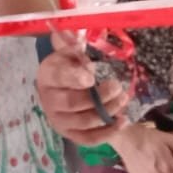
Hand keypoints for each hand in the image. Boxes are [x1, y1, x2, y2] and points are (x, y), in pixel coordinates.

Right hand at [37, 30, 128, 144]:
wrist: (64, 91)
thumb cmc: (72, 68)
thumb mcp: (72, 52)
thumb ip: (76, 43)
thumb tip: (85, 33)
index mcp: (48, 74)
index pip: (59, 77)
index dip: (75, 78)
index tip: (92, 76)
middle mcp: (48, 99)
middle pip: (73, 102)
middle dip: (100, 96)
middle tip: (118, 86)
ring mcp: (58, 119)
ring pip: (84, 121)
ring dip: (108, 111)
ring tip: (124, 99)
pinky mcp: (70, 134)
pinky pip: (89, 139)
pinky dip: (108, 132)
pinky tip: (123, 120)